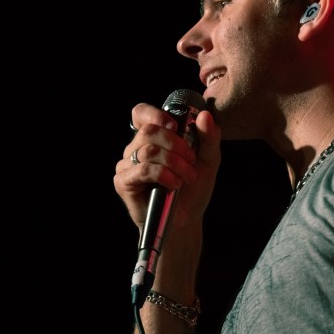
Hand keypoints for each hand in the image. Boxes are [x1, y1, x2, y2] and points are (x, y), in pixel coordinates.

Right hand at [115, 103, 221, 234]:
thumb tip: (205, 115)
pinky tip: (174, 185)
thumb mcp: (208, 161)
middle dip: (176, 144)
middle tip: (192, 161)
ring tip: (187, 178)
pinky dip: (163, 175)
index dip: (155, 114)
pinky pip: (142, 169)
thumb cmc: (193, 189)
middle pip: (150, 131)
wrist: (187, 219)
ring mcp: (127, 165)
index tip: (175, 125)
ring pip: (148, 150)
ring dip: (174, 163)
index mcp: (153, 138)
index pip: (141, 113)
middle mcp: (136, 148)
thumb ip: (209, 138)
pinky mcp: (123, 182)